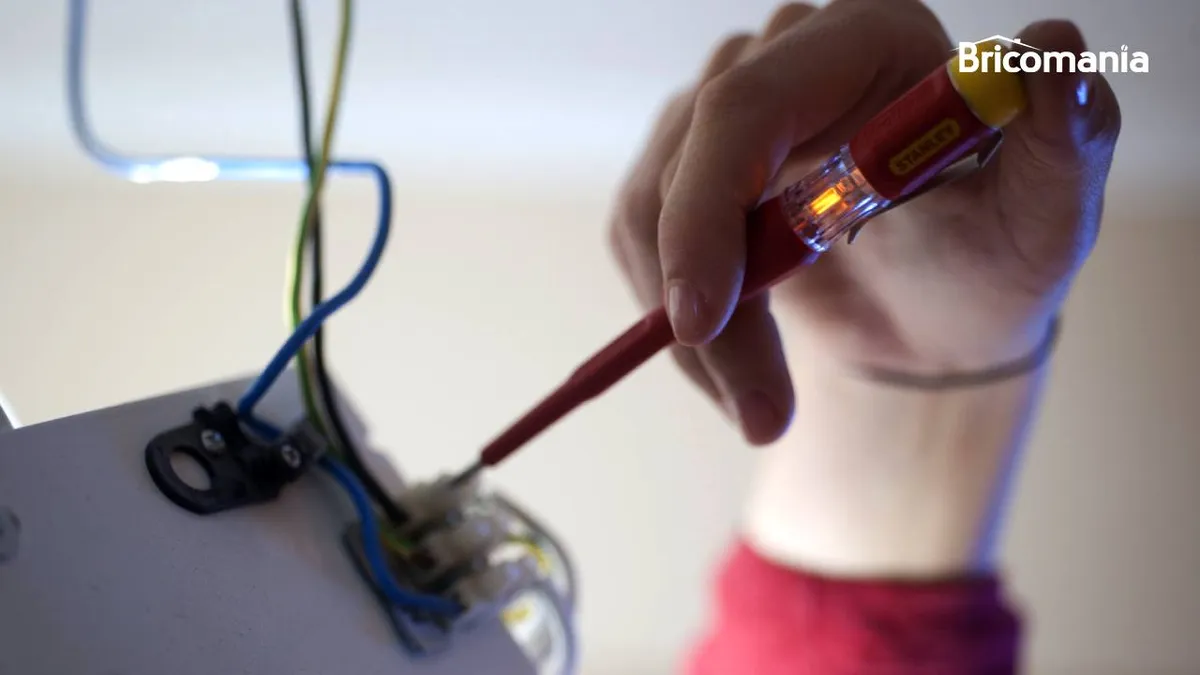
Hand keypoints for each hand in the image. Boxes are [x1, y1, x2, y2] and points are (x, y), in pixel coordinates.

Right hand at [608, 0, 1119, 444]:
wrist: (942, 308)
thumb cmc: (998, 252)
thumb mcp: (1050, 210)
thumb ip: (1069, 133)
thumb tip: (1051, 52)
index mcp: (865, 41)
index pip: (743, 103)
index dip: (705, 206)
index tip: (699, 319)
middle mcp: (782, 61)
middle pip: (684, 163)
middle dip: (702, 296)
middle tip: (758, 411)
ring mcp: (721, 119)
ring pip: (649, 216)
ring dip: (695, 333)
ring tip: (761, 409)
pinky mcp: (685, 174)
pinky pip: (645, 248)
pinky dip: (680, 328)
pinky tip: (736, 376)